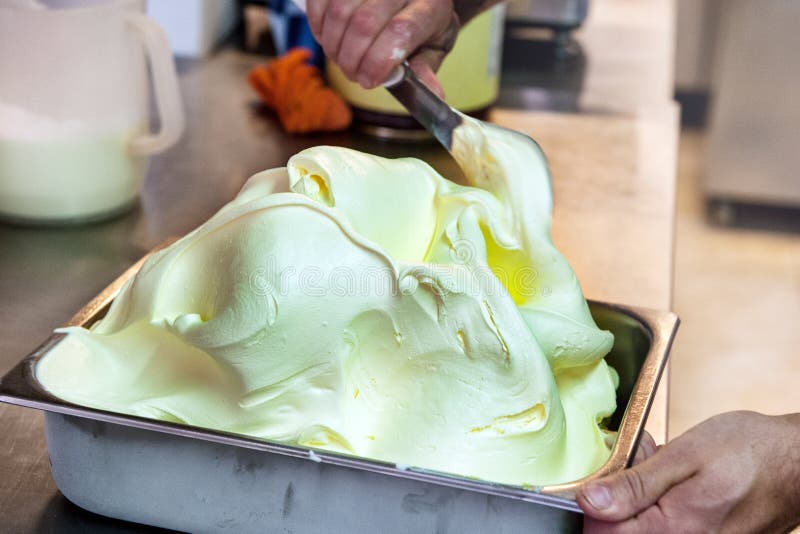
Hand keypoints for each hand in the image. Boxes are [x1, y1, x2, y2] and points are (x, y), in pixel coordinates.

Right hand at [306, 0, 459, 96]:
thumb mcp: (435, 47)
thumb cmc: (425, 24)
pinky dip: (318, 24)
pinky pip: (321, 0)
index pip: (401, 31)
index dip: (379, 61)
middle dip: (352, 58)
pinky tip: (326, 38)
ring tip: (340, 59)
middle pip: (365, 23)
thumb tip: (434, 96)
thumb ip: (426, 69)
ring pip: (341, 11)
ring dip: (333, 44)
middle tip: (353, 75)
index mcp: (431, 6)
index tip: (369, 81)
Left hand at [578, 411, 799, 532]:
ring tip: (662, 467)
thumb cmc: (750, 451)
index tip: (604, 476)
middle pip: (623, 532)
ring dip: (642, 500)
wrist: (798, 460)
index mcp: (675, 528)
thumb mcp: (685, 454)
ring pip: (645, 529)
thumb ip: (635, 483)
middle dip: (620, 498)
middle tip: (640, 461)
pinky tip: (676, 483)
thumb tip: (590, 501)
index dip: (595, 504)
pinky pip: (668, 529)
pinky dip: (662, 507)